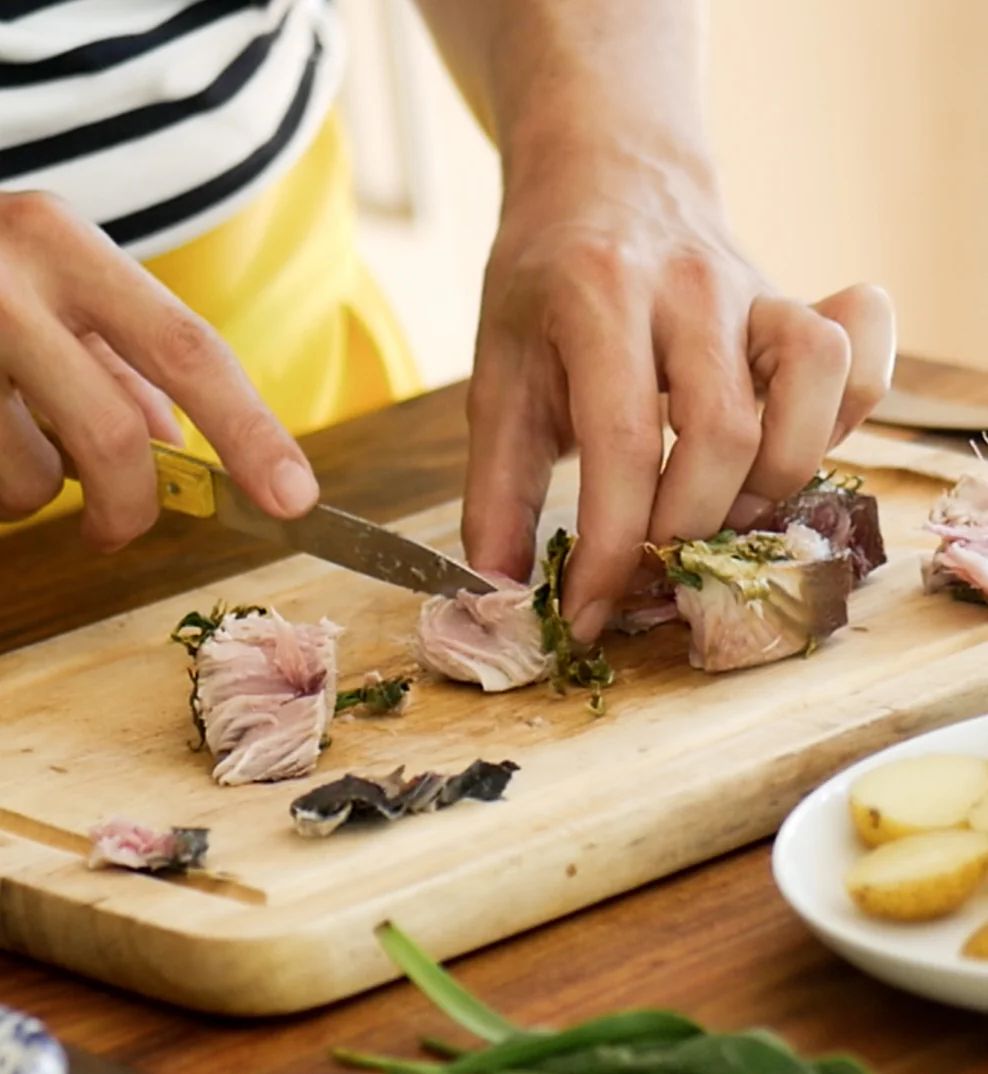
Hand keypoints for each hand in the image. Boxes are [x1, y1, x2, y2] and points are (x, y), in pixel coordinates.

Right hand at [0, 183, 318, 549]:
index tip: (295, 495)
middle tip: (116, 518)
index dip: (252, 431)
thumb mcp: (5, 268)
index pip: (184, 347)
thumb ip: (97, 348)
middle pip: (119, 443)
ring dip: (14, 485)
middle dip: (130, 501)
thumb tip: (176, 436)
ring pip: (34, 487)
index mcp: (50, 243)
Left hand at [460, 141, 895, 641]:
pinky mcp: (799, 302)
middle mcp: (689, 286)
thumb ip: (496, 488)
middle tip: (646, 565)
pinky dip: (840, 421)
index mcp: (597, 298)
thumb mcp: (497, 377)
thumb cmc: (543, 287)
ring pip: (813, 390)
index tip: (586, 612)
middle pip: (723, 433)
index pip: (621, 442)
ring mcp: (757, 288)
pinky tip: (782, 451)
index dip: (609, 546)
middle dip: (685, 528)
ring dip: (769, 482)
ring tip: (712, 511)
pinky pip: (859, 360)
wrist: (603, 180)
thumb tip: (497, 591)